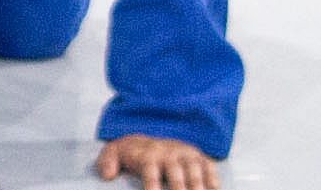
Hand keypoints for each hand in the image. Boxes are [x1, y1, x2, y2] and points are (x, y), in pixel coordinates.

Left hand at [95, 134, 221, 188]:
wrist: (150, 137)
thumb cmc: (133, 152)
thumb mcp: (115, 152)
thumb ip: (107, 161)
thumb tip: (107, 175)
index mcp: (147, 153)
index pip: (150, 168)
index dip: (152, 183)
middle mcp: (168, 153)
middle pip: (175, 172)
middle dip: (179, 188)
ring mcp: (185, 155)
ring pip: (194, 171)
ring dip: (198, 187)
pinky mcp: (199, 158)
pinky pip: (209, 167)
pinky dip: (213, 180)